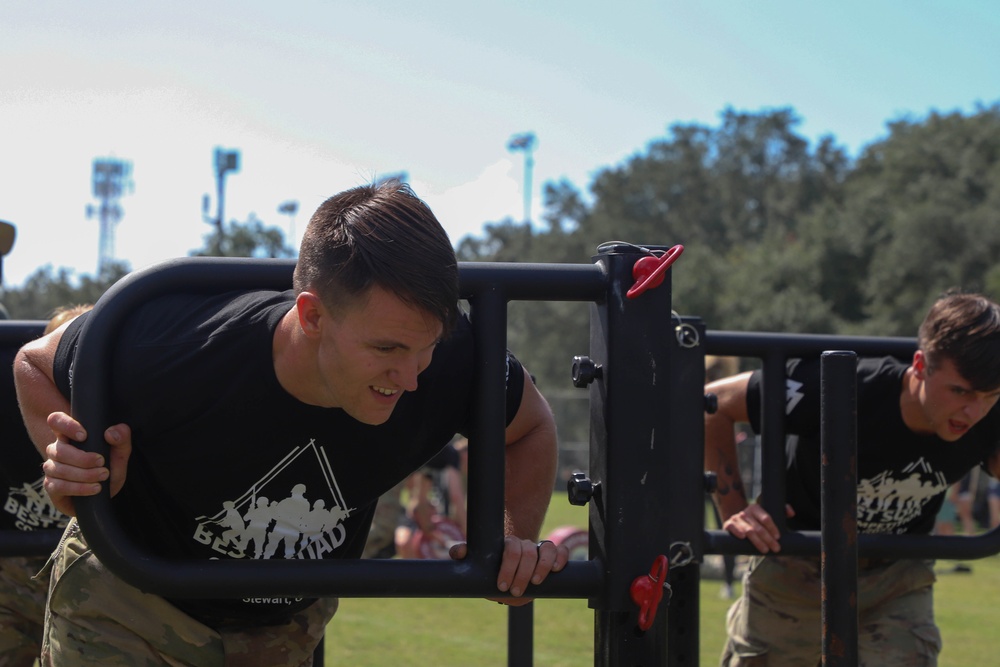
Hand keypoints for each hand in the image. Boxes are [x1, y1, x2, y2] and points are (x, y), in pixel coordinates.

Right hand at [42, 412, 131, 516]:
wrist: (104, 496)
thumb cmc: (109, 469)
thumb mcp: (120, 453)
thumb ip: (121, 438)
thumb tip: (110, 433)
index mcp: (70, 436)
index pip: (56, 421)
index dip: (65, 425)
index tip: (84, 435)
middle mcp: (57, 450)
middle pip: (59, 450)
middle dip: (83, 458)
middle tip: (102, 462)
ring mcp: (52, 468)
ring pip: (58, 469)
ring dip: (84, 474)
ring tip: (103, 476)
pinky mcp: (51, 487)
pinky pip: (58, 486)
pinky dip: (79, 488)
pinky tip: (95, 488)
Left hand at [449, 536, 568, 605]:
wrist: (509, 576)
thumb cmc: (492, 570)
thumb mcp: (479, 565)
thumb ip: (466, 555)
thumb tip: (458, 552)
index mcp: (507, 545)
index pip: (511, 549)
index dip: (508, 566)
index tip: (502, 585)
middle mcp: (525, 545)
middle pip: (528, 551)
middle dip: (522, 573)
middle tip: (515, 591)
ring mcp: (539, 549)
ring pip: (546, 548)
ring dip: (542, 566)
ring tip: (535, 582)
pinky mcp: (552, 556)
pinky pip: (560, 551)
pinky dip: (560, 558)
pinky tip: (556, 570)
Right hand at [722, 503, 794, 553]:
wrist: (737, 524)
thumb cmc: (756, 522)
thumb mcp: (768, 515)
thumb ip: (782, 511)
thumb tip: (791, 513)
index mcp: (755, 508)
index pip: (766, 518)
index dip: (773, 528)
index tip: (778, 537)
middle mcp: (745, 512)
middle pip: (758, 527)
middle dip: (768, 539)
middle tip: (776, 548)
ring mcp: (736, 518)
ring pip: (748, 531)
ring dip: (757, 541)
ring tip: (765, 550)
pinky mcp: (728, 525)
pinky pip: (732, 528)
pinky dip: (737, 531)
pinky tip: (743, 537)